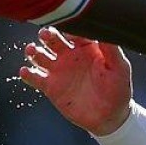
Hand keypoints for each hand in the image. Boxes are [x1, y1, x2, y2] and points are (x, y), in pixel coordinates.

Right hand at [18, 27, 132, 134]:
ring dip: (34, 51)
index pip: (74, 31)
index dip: (68, 27)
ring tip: (31, 50)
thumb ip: (111, 49)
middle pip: (53, 40)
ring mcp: (59, 71)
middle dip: (47, 35)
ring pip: (41, 56)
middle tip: (44, 34)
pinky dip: (28, 74)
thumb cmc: (118, 89)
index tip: (65, 27)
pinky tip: (26, 71)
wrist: (109, 117)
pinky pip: (35, 78)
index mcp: (86, 48)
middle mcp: (70, 56)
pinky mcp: (51, 87)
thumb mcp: (119, 67)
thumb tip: (103, 30)